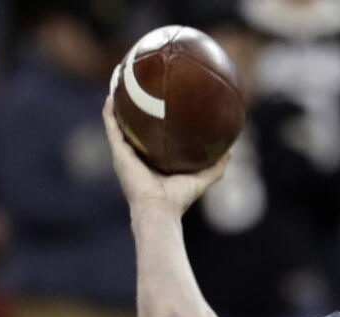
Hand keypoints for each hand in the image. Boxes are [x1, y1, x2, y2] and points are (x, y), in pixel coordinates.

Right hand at [101, 95, 228, 216]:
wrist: (159, 209)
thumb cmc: (178, 199)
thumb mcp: (201, 179)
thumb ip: (215, 166)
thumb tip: (230, 151)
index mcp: (152, 162)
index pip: (151, 139)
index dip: (153, 123)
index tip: (159, 104)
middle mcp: (136, 157)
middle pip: (133, 129)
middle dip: (133, 110)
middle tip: (138, 88)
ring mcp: (124, 155)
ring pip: (118, 125)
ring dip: (117, 106)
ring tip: (118, 84)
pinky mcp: (118, 154)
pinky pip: (111, 129)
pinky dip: (109, 113)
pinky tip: (110, 96)